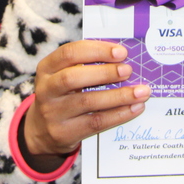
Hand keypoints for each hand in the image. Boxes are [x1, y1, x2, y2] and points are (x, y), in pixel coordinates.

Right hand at [23, 41, 148, 168]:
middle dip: (105, 73)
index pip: (69, 53)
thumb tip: (123, 58)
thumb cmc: (63, 94)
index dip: (96, 50)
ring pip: (87, 102)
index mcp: (47, 68)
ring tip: (141, 91)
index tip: (121, 52)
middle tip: (128, 70)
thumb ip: (87, 64)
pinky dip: (119, 114)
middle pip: (73, 78)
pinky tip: (135, 108)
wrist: (42, 131)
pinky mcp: (64, 133)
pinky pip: (95, 122)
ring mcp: (53, 113)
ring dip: (118, 96)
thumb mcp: (65, 75)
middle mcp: (46, 89)